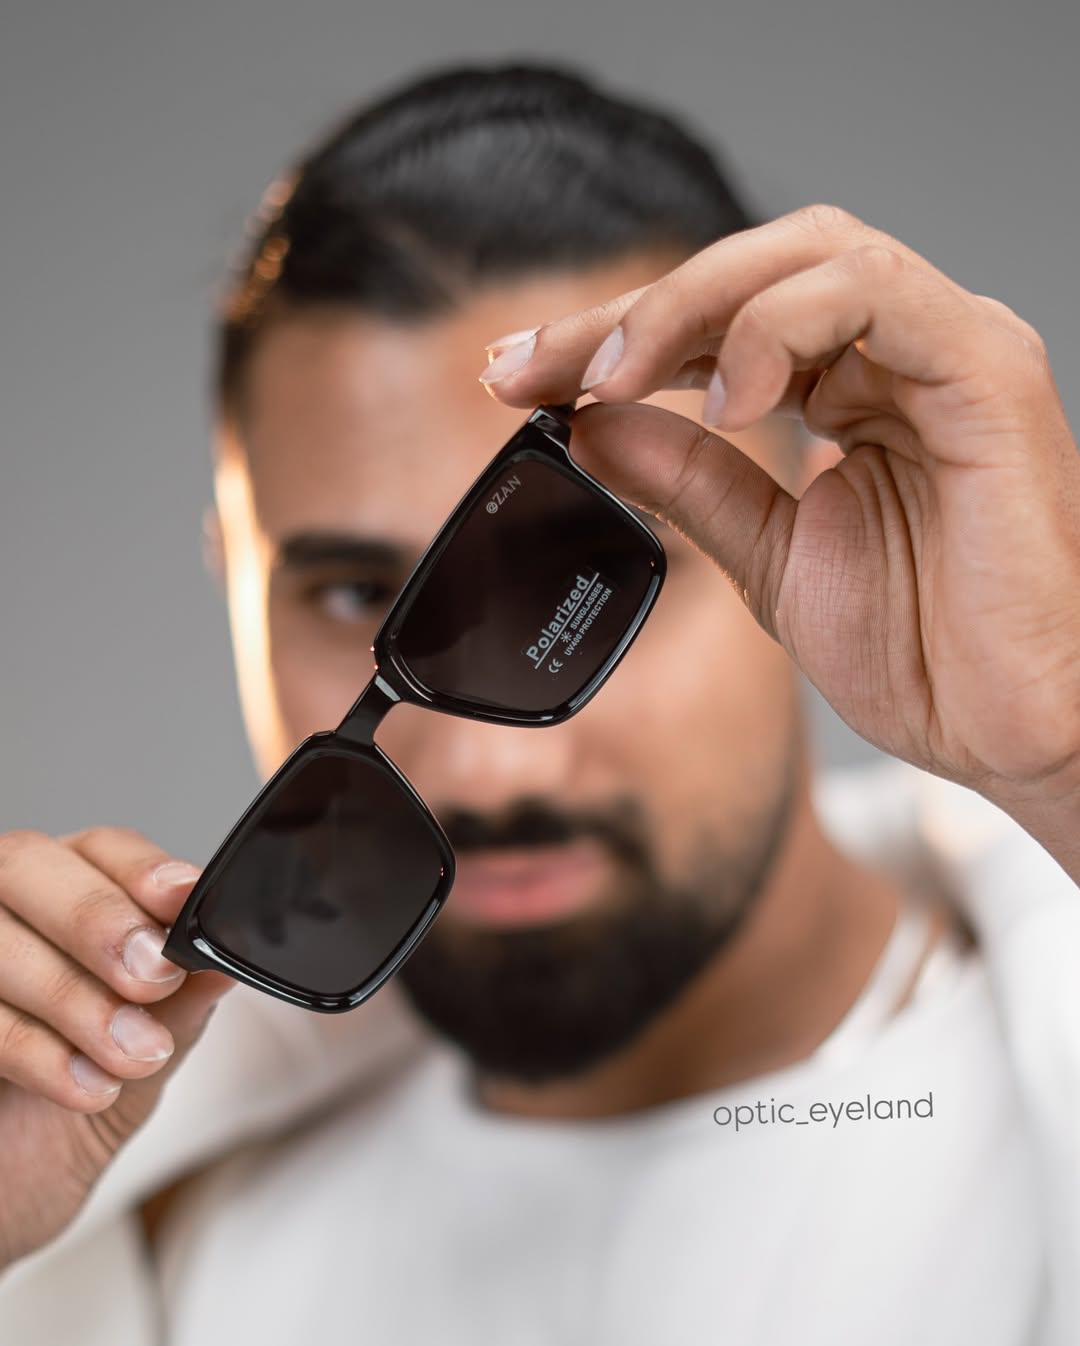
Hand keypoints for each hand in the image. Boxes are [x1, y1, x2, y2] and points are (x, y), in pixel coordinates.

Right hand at [0, 827, 231, 1267]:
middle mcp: (2, 912)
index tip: (181, 898)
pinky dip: (29, 1045)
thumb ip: (177, 1007)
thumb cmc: (61, 1124)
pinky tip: (82, 1085)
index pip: (99, 848)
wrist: (1, 1206)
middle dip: (97, 920)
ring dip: (72, 995)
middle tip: (152, 978)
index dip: (139, 868)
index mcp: (63, 900)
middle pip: (29, 865)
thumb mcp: (140, 1063)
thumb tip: (228, 955)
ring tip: (130, 1055)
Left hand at [480, 205, 1079, 873]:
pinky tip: (724, 398)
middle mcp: (902, 354)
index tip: (520, 375)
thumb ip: (691, 483)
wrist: (1010, 731)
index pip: (720, 325)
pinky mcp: (987, 372)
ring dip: (690, 306)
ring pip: (810, 254)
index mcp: (857, 389)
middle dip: (631, 310)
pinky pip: (878, 296)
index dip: (615, 338)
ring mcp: (949, 351)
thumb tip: (593, 429)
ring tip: (616, 378)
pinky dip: (783, 328)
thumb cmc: (924, 651)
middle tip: (532, 365)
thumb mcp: (770, 557)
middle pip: (752, 269)